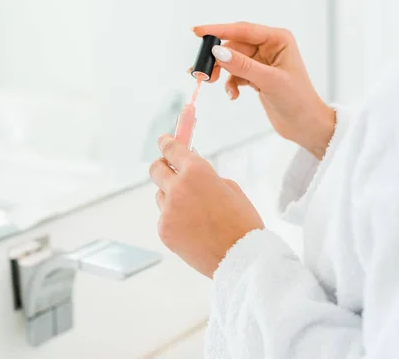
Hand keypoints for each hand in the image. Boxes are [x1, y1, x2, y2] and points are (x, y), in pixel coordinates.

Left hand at [149, 134, 263, 277]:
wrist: (242, 259)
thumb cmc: (242, 222)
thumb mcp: (230, 188)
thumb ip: (206, 175)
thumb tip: (189, 166)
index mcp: (197, 172)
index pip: (172, 149)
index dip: (167, 142)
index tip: (164, 140)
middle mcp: (177, 188)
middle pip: (156, 169)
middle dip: (163, 166)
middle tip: (170, 169)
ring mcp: (168, 211)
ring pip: (161, 195)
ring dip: (171, 196)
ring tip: (195, 211)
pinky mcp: (164, 230)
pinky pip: (165, 217)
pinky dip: (175, 219)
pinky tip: (194, 228)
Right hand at [193, 22, 334, 158]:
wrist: (305, 126)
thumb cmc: (297, 100)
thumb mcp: (269, 81)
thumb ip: (242, 65)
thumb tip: (217, 52)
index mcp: (278, 39)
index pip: (242, 30)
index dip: (218, 30)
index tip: (197, 32)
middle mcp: (270, 46)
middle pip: (234, 45)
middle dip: (217, 59)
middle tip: (201, 72)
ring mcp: (262, 61)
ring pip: (232, 60)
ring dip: (222, 73)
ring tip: (213, 84)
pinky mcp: (257, 76)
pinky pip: (236, 74)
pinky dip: (231, 84)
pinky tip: (234, 95)